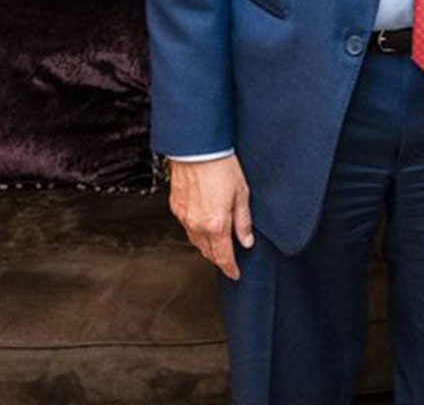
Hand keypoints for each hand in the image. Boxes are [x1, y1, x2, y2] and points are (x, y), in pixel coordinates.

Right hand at [168, 154, 253, 280]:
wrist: (197, 149)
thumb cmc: (221, 166)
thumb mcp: (241, 194)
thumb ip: (243, 221)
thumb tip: (246, 241)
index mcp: (216, 224)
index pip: (223, 256)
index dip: (230, 268)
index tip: (235, 274)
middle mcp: (197, 225)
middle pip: (208, 252)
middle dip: (219, 259)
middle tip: (228, 261)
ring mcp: (184, 217)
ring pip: (195, 241)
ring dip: (207, 246)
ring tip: (217, 245)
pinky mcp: (176, 207)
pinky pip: (187, 227)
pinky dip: (196, 232)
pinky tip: (203, 227)